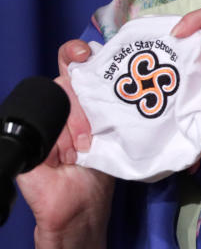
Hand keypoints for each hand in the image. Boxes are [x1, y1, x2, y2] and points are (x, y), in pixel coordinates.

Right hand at [16, 40, 113, 246]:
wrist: (81, 203)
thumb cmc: (100, 166)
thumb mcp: (111, 129)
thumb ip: (110, 103)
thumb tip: (122, 78)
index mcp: (76, 97)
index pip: (70, 61)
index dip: (75, 52)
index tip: (85, 54)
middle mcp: (55, 104)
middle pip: (65, 81)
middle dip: (85, 105)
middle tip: (93, 134)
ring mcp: (37, 120)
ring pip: (55, 102)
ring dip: (75, 127)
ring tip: (83, 149)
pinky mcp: (24, 139)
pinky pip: (41, 128)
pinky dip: (59, 143)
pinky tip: (68, 156)